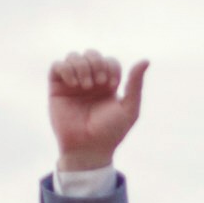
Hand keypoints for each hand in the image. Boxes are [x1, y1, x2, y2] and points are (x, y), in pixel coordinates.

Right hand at [49, 50, 147, 171]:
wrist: (88, 148)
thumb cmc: (110, 132)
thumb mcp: (129, 109)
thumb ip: (136, 84)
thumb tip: (146, 60)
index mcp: (108, 85)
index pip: (110, 61)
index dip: (111, 67)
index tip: (111, 85)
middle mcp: (90, 81)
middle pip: (92, 54)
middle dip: (96, 63)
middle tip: (99, 82)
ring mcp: (73, 83)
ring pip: (74, 56)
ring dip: (82, 66)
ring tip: (86, 86)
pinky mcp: (57, 87)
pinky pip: (57, 65)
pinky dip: (66, 68)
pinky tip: (73, 83)